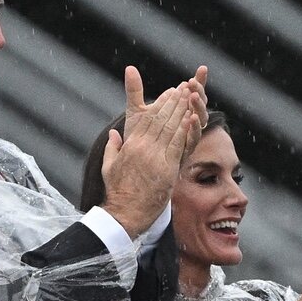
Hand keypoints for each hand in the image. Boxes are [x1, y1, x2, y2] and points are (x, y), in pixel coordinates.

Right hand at [102, 81, 195, 236]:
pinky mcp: (168, 169)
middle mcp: (144, 148)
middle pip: (162, 119)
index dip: (160, 103)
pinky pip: (179, 145)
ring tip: (190, 98)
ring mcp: (157, 158)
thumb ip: (112, 147)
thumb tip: (114, 133)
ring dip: (182, 111)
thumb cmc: (117, 191)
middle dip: (174, 101)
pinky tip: (192, 119)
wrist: (125, 212)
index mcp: (131, 145)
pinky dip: (186, 130)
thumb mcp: (109, 166)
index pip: (148, 117)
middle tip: (184, 88)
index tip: (170, 93)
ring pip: (172, 128)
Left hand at [123, 65, 207, 158]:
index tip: (201, 68)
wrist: (134, 166)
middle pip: (199, 104)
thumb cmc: (137, 136)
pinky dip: (194, 128)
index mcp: (179, 112)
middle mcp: (186, 124)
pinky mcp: (183, 152)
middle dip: (200, 90)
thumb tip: (129, 67)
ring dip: (198, 107)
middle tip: (196, 79)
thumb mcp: (136, 111)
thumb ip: (135, 90)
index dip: (199, 80)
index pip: (192, 92)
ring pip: (200, 120)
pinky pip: (193, 139)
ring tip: (194, 95)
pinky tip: (191, 118)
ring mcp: (186, 137)